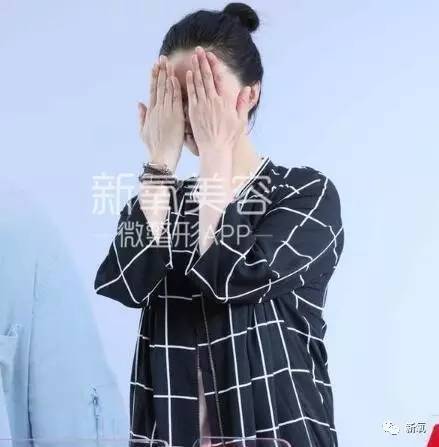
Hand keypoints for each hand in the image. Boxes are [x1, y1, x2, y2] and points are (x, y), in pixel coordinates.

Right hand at [138, 55, 184, 171]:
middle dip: (160, 71)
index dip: (154, 77)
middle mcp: (157, 110)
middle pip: (159, 87)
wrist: (161, 157)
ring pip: (166, 90)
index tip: (154, 66)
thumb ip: (142, 116)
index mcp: (151, 112)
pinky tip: (174, 77)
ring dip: (167, 75)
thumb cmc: (155, 147)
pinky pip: (174, 99)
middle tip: (161, 57)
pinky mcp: (175, 117)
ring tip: (167, 62)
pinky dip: (174, 88)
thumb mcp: (144, 131)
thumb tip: (139, 103)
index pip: (153, 90)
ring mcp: (166, 112)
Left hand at [186, 46, 250, 156]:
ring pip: (198, 83)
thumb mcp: (241, 120)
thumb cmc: (229, 137)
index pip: (219, 78)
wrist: (215, 149)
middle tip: (198, 50)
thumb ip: (243, 103)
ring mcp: (202, 106)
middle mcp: (213, 101)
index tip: (210, 55)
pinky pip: (191, 95)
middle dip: (202, 62)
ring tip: (193, 57)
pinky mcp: (194, 112)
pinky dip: (189, 83)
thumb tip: (247, 88)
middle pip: (207, 77)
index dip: (214, 65)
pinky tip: (188, 74)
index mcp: (225, 101)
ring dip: (195, 69)